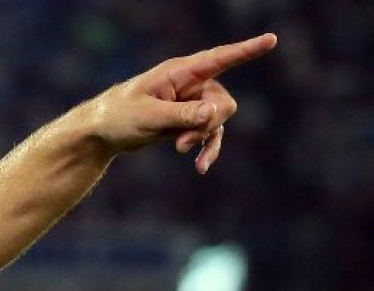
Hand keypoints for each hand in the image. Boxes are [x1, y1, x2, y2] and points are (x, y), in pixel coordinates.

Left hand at [85, 33, 277, 173]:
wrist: (102, 132)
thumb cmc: (119, 116)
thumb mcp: (149, 117)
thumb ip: (183, 115)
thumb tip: (215, 113)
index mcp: (180, 71)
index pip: (220, 58)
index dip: (246, 50)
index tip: (271, 40)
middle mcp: (190, 83)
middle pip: (222, 101)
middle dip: (208, 124)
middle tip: (181, 142)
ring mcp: (191, 102)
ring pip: (217, 120)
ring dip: (203, 138)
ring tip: (179, 150)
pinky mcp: (188, 120)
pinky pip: (209, 134)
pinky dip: (206, 149)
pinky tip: (201, 168)